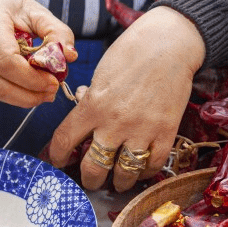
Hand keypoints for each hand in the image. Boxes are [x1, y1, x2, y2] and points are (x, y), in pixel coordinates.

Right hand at [0, 0, 77, 106]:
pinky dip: (8, 93)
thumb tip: (70, 57)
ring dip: (20, 98)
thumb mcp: (36, 10)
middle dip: (27, 96)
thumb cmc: (8, 6)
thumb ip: (56, 32)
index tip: (53, 82)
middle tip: (50, 94)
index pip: (6, 60)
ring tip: (41, 92)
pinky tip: (21, 85)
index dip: (31, 79)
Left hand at [48, 6, 204, 191]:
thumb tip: (85, 119)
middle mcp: (114, 123)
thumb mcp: (100, 74)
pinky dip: (145, 171)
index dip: (57, 156)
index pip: (64, 140)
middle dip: (89, 179)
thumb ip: (91, 101)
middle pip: (93, 168)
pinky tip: (141, 168)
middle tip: (91, 179)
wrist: (170, 44)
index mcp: (92, 106)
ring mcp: (141, 130)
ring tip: (118, 182)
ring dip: (118, 182)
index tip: (60, 161)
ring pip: (124, 174)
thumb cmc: (132, 53)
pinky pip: (152, 165)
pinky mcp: (166, 133)